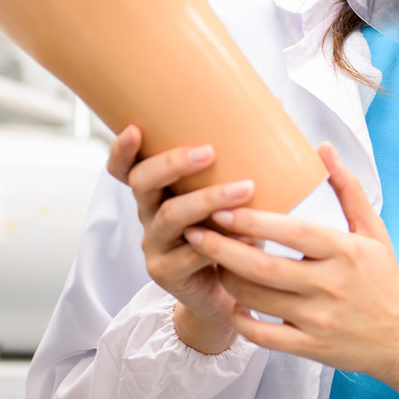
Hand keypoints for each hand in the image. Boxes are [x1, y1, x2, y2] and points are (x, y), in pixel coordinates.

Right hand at [106, 125, 254, 354]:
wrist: (227, 294)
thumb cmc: (230, 234)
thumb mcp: (228, 196)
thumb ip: (240, 159)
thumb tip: (275, 104)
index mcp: (157, 192)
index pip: (126, 167)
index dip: (123, 149)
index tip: (135, 128)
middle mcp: (148, 215)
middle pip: (142, 183)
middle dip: (172, 164)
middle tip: (208, 152)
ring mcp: (155, 246)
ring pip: (170, 217)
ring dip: (207, 199)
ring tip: (245, 188)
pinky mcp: (167, 273)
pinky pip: (190, 255)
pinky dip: (220, 243)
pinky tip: (248, 237)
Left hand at [183, 143, 398, 398]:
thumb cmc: (383, 279)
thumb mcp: (373, 232)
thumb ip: (347, 189)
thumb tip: (323, 147)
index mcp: (345, 252)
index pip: (292, 232)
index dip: (254, 220)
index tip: (221, 207)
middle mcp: (330, 286)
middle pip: (264, 267)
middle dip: (222, 249)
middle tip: (193, 231)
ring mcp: (319, 320)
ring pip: (257, 299)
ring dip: (226, 279)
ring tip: (208, 260)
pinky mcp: (311, 348)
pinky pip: (264, 336)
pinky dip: (241, 320)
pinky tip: (231, 303)